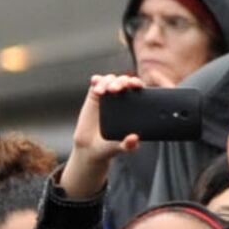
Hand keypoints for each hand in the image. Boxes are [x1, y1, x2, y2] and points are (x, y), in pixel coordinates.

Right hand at [64, 76, 144, 198]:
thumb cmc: (110, 145)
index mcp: (134, 106)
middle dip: (121, 82)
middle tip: (115, 89)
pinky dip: (97, 80)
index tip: (134, 86)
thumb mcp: (121, 147)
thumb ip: (129, 145)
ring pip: (110, 80)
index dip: (137, 84)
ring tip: (102, 91)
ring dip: (107, 81)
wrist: (90, 148)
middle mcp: (122, 98)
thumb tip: (135, 138)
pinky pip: (96, 83)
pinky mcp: (94, 96)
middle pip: (124, 81)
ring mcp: (107, 96)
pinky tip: (95, 82)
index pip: (138, 90)